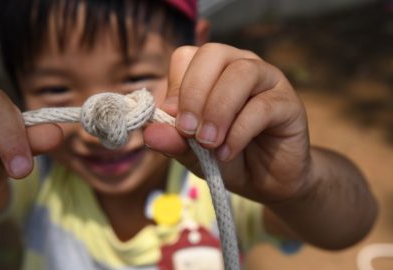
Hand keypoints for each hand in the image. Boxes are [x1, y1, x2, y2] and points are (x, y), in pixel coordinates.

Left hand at [144, 43, 310, 203]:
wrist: (266, 182)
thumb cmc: (228, 158)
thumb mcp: (193, 153)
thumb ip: (174, 141)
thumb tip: (150, 133)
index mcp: (212, 71)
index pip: (186, 56)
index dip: (175, 86)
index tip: (172, 119)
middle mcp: (240, 66)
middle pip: (213, 54)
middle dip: (193, 92)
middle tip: (187, 130)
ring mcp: (268, 80)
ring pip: (241, 73)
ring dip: (217, 110)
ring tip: (208, 143)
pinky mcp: (288, 103)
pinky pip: (262, 106)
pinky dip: (238, 132)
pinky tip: (227, 153)